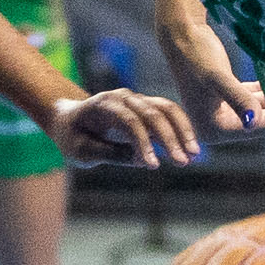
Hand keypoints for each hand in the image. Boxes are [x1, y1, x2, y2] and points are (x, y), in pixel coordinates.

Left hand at [48, 87, 200, 169]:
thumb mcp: (83, 151)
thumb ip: (111, 154)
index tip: (153, 166)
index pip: (129, 121)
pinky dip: (181, 129)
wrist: (69, 119)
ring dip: (182, 131)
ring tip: (194, 155)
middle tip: (183, 162)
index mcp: (104, 105)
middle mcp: (124, 97)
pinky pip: (169, 113)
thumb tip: (144, 162)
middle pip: (153, 113)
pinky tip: (191, 148)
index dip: (143, 143)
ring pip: (167, 109)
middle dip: (170, 138)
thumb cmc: (73, 137)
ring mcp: (137, 100)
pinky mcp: (146, 106)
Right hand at [158, 19, 264, 136]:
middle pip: (256, 121)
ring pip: (256, 109)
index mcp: (213, 129)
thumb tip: (252, 120)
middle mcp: (216, 126)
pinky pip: (251, 98)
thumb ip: (237, 98)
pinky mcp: (226, 97)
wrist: (182, 35)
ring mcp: (221, 112)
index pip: (254, 128)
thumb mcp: (218, 78)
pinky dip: (264, 92)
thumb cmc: (197, 56)